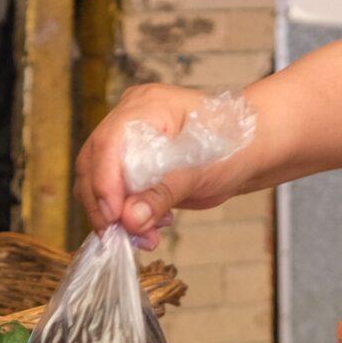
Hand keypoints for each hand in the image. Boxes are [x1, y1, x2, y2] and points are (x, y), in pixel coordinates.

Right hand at [74, 83, 258, 246]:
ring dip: (114, 216)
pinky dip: (125, 217)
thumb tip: (130, 220)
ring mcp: (127, 142)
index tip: (114, 216)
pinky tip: (150, 228)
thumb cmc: (234, 145)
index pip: (109, 141)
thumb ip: (164, 193)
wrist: (247, 152)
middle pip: (94, 162)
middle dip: (105, 205)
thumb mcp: (203, 169)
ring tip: (146, 237)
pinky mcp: (131, 166)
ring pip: (98, 182)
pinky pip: (114, 193)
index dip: (105, 181)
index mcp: (146, 106)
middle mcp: (129, 119)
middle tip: (121, 236)